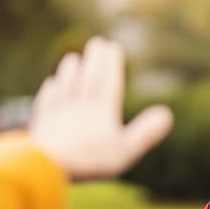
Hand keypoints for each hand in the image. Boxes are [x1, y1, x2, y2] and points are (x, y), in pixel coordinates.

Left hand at [28, 37, 172, 179]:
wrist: (46, 166)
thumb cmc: (89, 160)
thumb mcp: (125, 150)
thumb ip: (146, 132)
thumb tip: (167, 114)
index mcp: (102, 110)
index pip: (109, 81)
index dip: (111, 63)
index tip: (113, 46)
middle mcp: (79, 106)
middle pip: (87, 78)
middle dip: (93, 59)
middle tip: (96, 42)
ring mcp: (58, 114)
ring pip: (65, 86)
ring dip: (69, 70)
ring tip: (72, 58)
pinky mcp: (41, 125)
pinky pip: (46, 102)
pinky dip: (50, 90)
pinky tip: (50, 84)